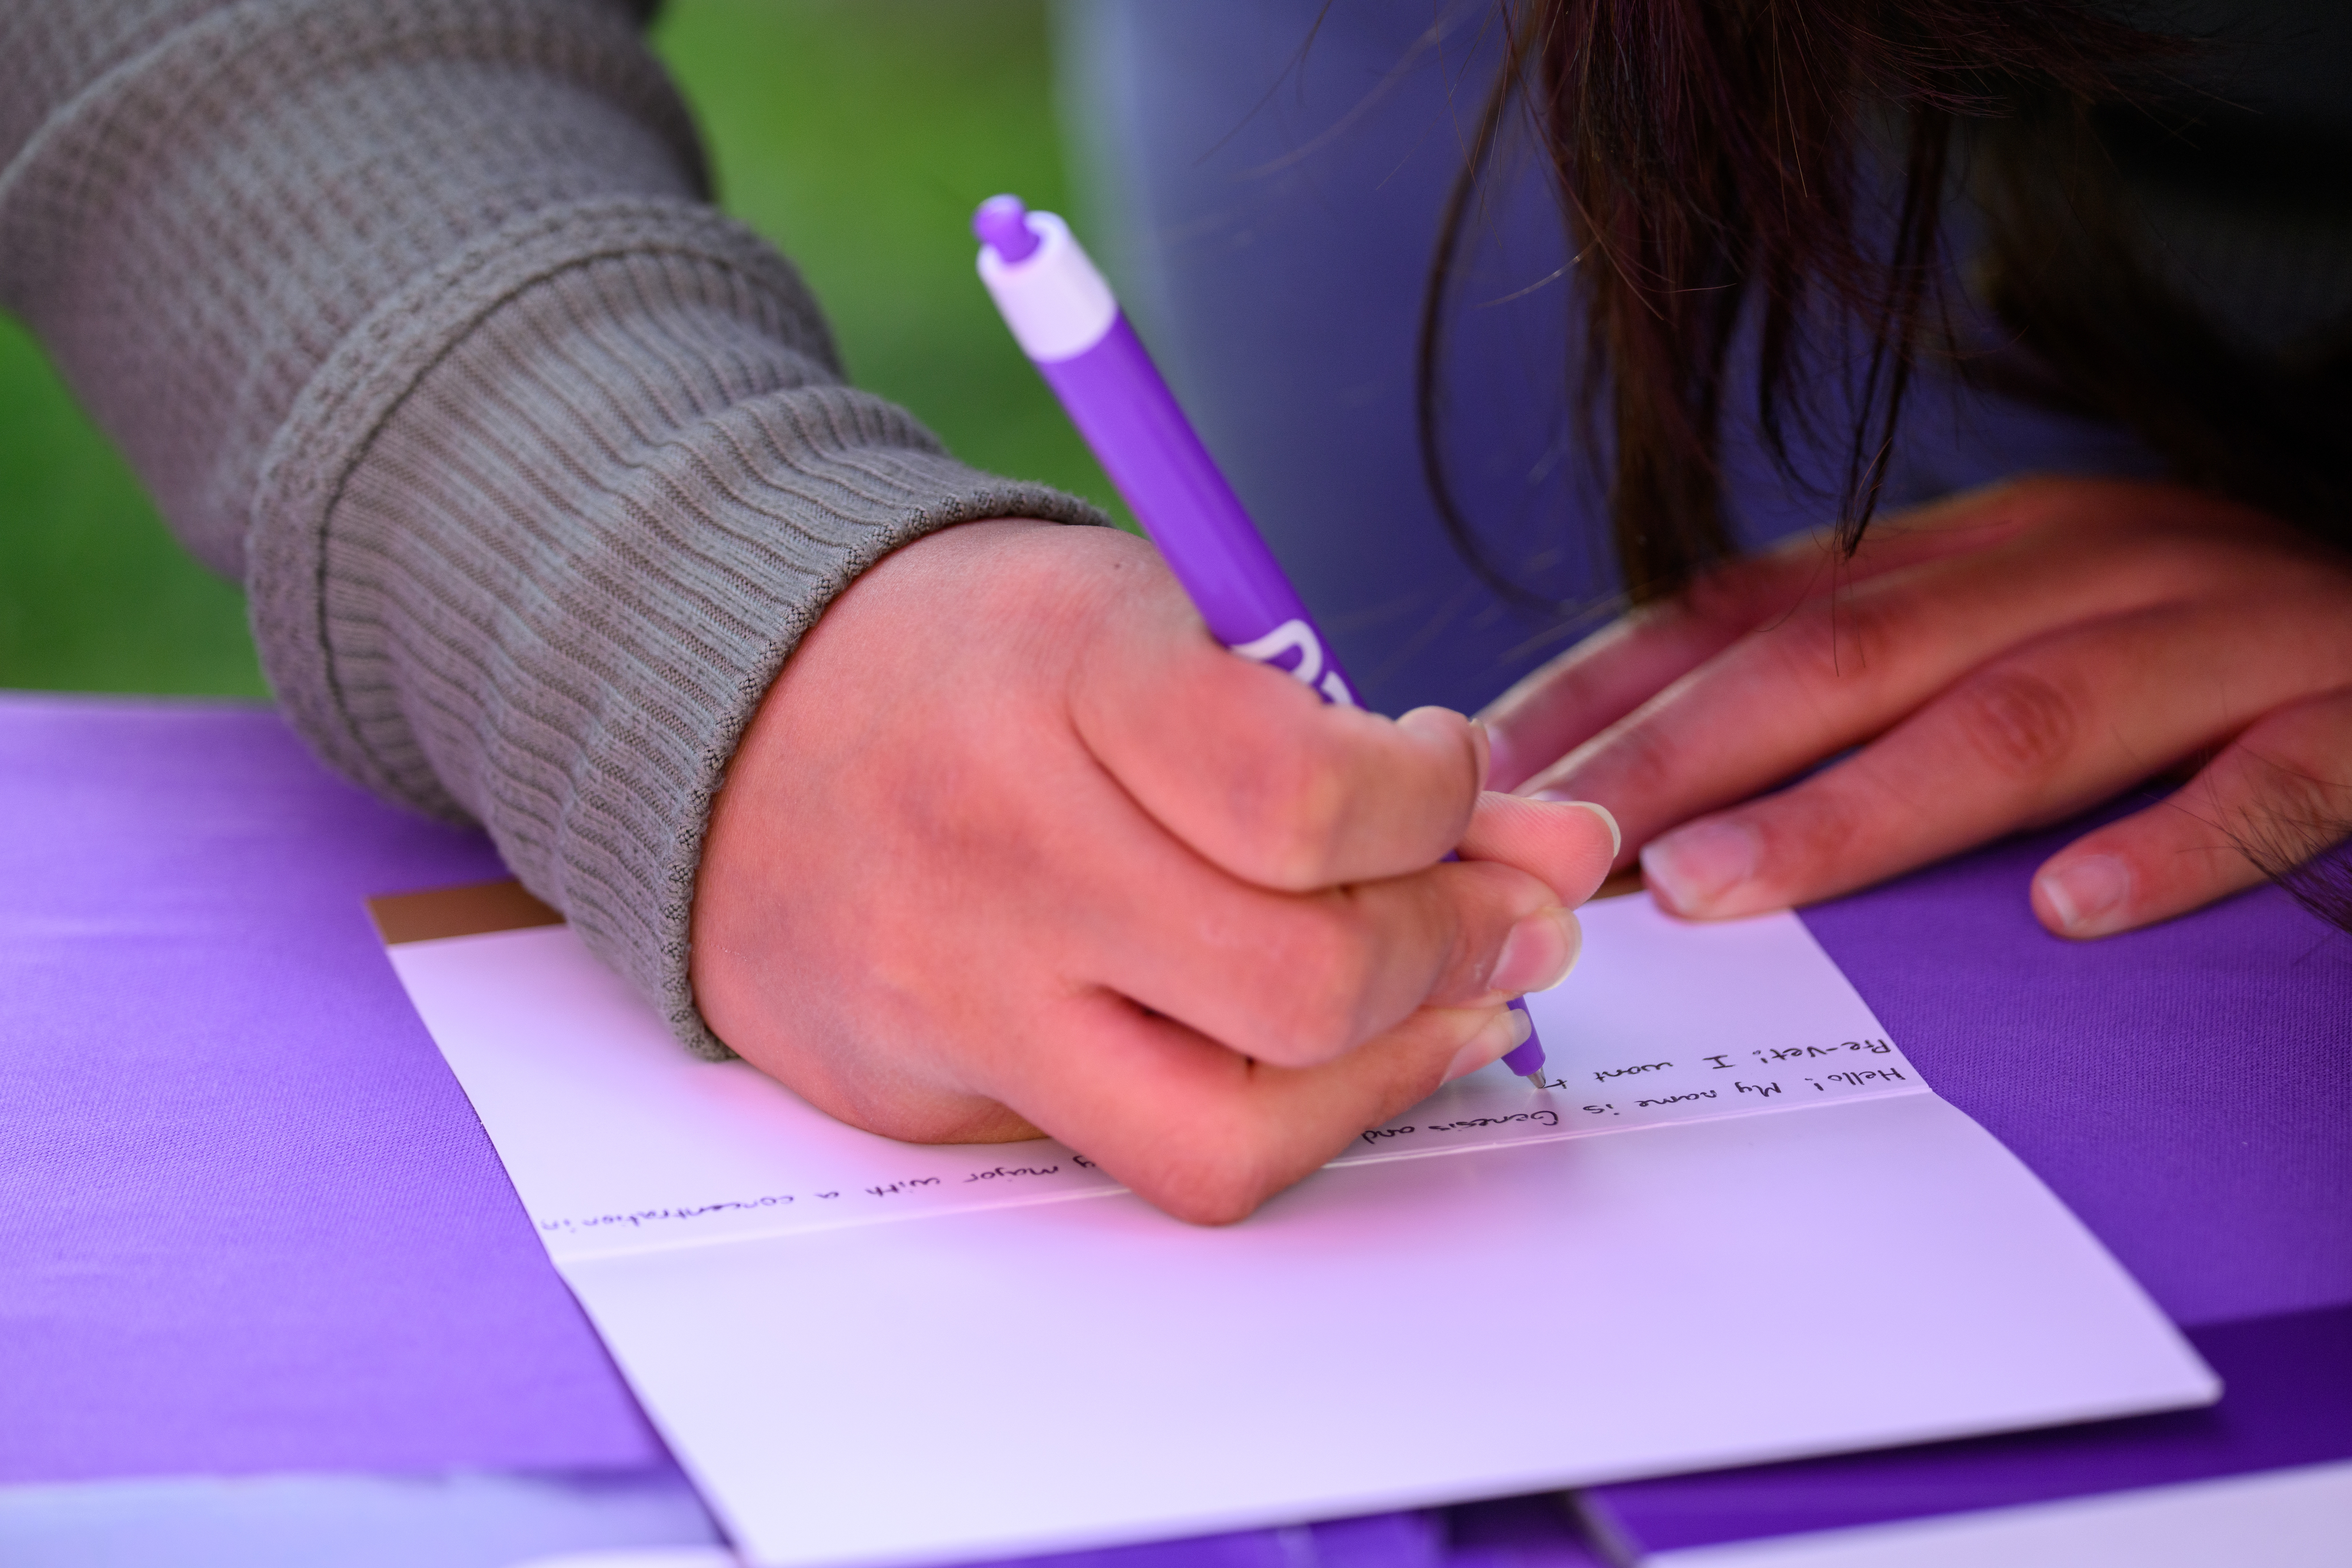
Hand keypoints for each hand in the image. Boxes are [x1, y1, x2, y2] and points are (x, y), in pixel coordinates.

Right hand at [693, 520, 1617, 1222]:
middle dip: (1457, 954)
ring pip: (1232, 1133)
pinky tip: (1319, 1052)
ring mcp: (949, 993)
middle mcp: (998, 848)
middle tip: (1509, 914)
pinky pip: (1142, 1158)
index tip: (1451, 777)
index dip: (1439, 806)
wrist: (729, 712)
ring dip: (1390, 1074)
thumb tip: (1543, 848)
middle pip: (1299, 984)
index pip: (1309, 802)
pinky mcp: (924, 1096)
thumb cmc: (971, 654)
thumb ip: (1346, 740)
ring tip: (1448, 1006)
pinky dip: (1273, 1115)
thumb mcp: (1153, 623)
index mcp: (1063, 676)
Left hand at [1481, 477, 2351, 936]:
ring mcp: (2225, 639)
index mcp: (1983, 548)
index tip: (1491, 771)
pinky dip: (2170, 840)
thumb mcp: (2007, 618)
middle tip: (1554, 846)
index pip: (1749, 609)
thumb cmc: (2189, 640)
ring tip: (1723, 884)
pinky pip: (2265, 780)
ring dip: (1858, 807)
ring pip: (2019, 717)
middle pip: (1844, 660)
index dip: (1611, 686)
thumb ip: (1857, 677)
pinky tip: (2073, 909)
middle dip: (1683, 756)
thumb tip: (1661, 773)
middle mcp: (2082, 567)